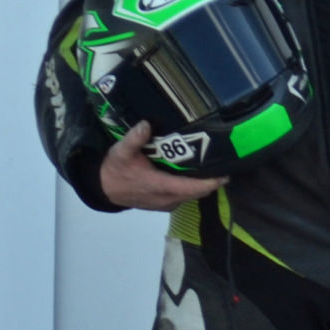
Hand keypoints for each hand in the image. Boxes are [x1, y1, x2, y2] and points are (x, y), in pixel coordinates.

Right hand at [99, 121, 225, 209]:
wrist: (103, 188)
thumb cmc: (115, 170)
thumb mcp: (121, 152)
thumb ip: (134, 139)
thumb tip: (146, 124)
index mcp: (159, 186)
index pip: (192, 188)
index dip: (210, 182)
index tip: (226, 173)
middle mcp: (167, 199)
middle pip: (198, 192)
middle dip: (212, 181)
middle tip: (223, 162)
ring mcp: (167, 204)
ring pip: (193, 195)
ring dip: (203, 184)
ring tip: (213, 165)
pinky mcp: (165, 205)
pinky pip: (185, 197)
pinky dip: (193, 187)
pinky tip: (197, 173)